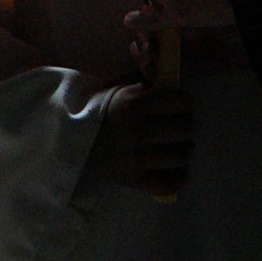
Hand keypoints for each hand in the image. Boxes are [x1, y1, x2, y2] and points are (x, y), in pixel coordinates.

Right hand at [84, 81, 195, 198]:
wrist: (71, 143)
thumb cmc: (101, 113)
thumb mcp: (120, 91)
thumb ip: (147, 83)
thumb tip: (174, 77)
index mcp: (133, 105)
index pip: (180, 101)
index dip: (189, 103)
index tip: (187, 106)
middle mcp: (137, 131)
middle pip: (186, 128)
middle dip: (188, 125)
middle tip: (183, 127)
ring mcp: (137, 159)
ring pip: (183, 154)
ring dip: (185, 149)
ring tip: (178, 147)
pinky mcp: (135, 181)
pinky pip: (172, 183)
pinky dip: (179, 176)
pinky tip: (175, 168)